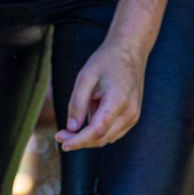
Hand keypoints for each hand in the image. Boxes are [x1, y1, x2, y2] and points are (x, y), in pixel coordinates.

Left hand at [56, 36, 146, 150]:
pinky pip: (113, 132)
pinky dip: (98, 131)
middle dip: (80, 140)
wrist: (129, 51)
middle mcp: (130, 112)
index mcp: (118, 101)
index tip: (62, 143)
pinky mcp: (133, 116)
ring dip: (88, 137)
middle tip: (59, 135)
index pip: (97, 130)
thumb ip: (77, 103)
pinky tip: (89, 116)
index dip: (79, 140)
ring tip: (74, 121)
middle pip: (102, 138)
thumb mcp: (85, 77)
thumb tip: (71, 128)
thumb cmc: (106, 61)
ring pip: (108, 138)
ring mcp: (134, 115)